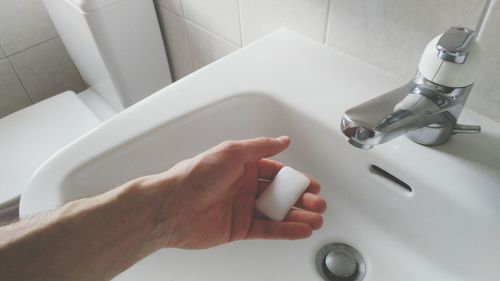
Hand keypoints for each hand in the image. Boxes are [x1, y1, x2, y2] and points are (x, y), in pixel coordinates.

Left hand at [146, 137, 326, 249]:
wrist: (172, 206)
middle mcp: (243, 186)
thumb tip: (282, 139)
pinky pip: (267, 229)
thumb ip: (261, 147)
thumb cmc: (195, 175)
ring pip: (277, 213)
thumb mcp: (232, 152)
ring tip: (316, 219)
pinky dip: (285, 230)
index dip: (295, 178)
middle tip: (318, 203)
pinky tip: (300, 229)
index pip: (275, 171)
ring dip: (298, 216)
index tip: (311, 183)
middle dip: (301, 198)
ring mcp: (242, 208)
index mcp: (242, 166)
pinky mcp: (239, 228)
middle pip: (279, 193)